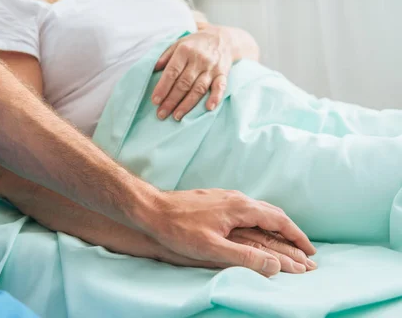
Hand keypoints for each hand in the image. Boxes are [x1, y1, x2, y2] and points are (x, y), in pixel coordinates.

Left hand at [138, 188, 315, 276]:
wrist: (152, 209)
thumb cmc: (178, 230)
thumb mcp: (211, 249)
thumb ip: (245, 257)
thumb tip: (276, 265)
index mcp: (240, 208)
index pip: (279, 221)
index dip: (297, 236)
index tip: (310, 251)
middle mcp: (236, 198)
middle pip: (272, 213)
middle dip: (290, 231)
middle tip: (304, 248)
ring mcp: (225, 196)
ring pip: (259, 209)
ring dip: (275, 224)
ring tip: (283, 239)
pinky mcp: (215, 199)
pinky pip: (246, 208)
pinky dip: (259, 220)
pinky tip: (253, 228)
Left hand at [152, 27, 232, 120]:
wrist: (223, 38)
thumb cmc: (195, 44)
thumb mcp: (178, 43)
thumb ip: (165, 56)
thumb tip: (153, 69)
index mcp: (184, 51)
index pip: (172, 72)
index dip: (163, 87)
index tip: (155, 101)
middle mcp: (198, 60)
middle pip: (183, 83)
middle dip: (171, 100)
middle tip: (161, 114)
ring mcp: (212, 68)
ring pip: (198, 88)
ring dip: (187, 104)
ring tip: (176, 116)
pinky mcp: (223, 73)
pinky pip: (220, 86)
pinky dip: (215, 97)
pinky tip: (209, 108)